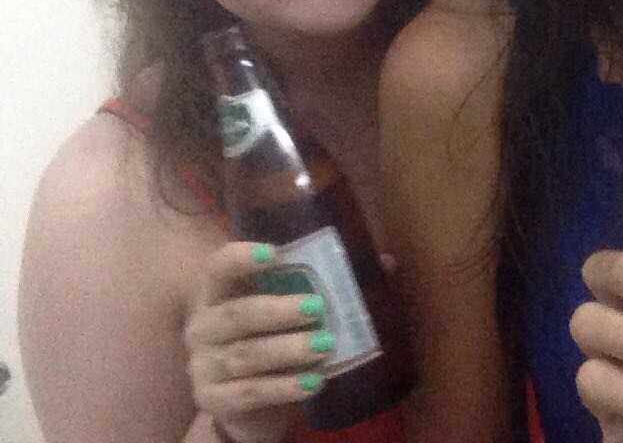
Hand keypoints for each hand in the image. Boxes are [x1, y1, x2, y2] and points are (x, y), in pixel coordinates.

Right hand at [184, 242, 330, 442]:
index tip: (273, 252)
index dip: (240, 258)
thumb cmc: (270, 339)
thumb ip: (330, 283)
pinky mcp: (213, 401)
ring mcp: (203, 367)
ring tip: (326, 345)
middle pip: (236, 314)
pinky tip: (315, 382)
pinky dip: (285, 387)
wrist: (247, 404)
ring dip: (288, 350)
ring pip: (246, 356)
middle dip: (278, 310)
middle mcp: (202, 327)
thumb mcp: (289, 311)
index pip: (217, 267)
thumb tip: (387, 262)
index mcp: (217, 294)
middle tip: (318, 307)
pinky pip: (251, 393)